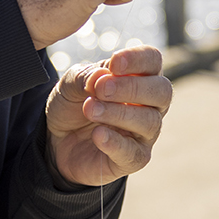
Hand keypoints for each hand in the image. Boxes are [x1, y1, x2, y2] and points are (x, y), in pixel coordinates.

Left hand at [44, 45, 172, 185]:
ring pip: (149, 122)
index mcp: (140, 77)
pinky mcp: (133, 160)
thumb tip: (103, 76)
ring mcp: (145, 134)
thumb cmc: (73, 106)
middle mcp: (150, 105)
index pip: (153, 60)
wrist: (56, 141)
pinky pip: (134, 153)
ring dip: (118, 113)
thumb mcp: (71, 84)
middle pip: (162, 91)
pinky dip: (116, 143)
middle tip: (100, 89)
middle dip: (131, 87)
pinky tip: (97, 134)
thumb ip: (87, 77)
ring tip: (90, 110)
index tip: (114, 63)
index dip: (138, 59)